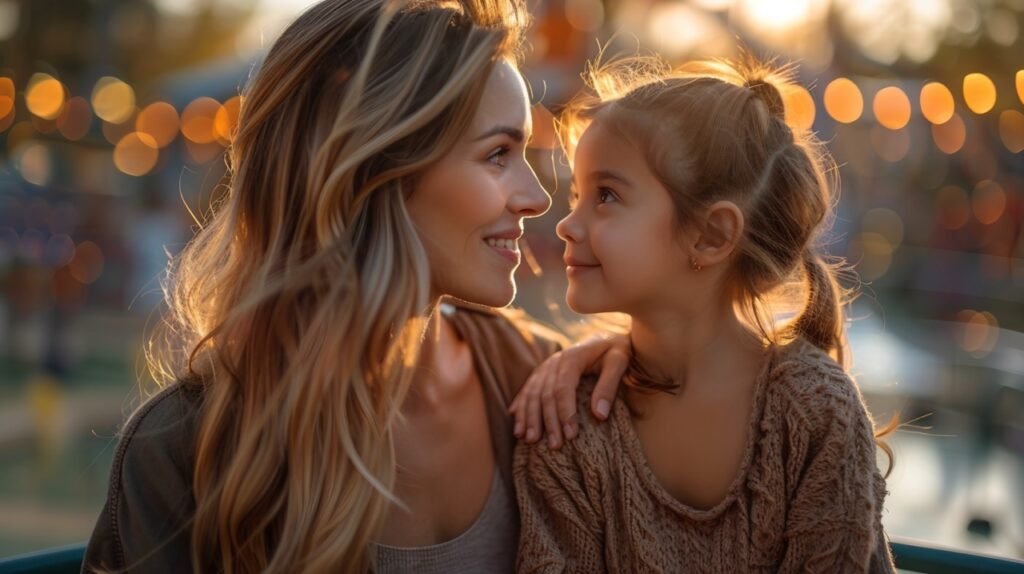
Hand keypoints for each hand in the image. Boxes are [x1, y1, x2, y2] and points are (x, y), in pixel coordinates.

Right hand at [508, 333, 629, 448]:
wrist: (608, 336)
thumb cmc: (617, 350)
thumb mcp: (619, 362)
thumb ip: (609, 386)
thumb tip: (599, 415)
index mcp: (572, 357)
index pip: (563, 388)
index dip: (565, 413)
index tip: (571, 436)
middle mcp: (555, 361)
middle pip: (545, 394)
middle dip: (548, 421)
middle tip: (554, 446)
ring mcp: (546, 366)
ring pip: (532, 393)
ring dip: (529, 417)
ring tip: (529, 440)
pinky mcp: (544, 372)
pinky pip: (527, 390)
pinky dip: (521, 407)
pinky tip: (517, 424)